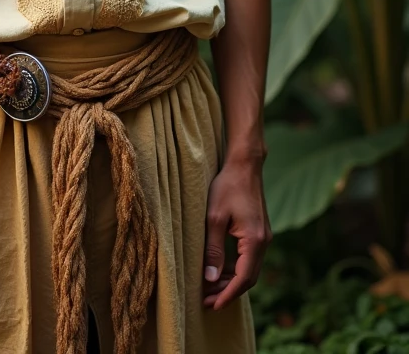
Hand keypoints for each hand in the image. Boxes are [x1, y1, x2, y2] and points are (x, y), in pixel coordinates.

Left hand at [202, 157, 271, 311]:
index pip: (243, 279)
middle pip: (249, 279)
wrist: (245, 165)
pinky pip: (249, 259)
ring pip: (250, 270)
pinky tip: (220, 270)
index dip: (227, 295)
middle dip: (228, 292)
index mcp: (255, 241)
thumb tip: (211, 279)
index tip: (212, 306)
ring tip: (210, 289)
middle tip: (207, 301)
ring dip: (231, 282)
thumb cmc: (228, 187)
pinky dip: (236, 269)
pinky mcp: (259, 232)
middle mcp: (264, 242)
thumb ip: (214, 249)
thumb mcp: (214, 217)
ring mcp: (264, 237)